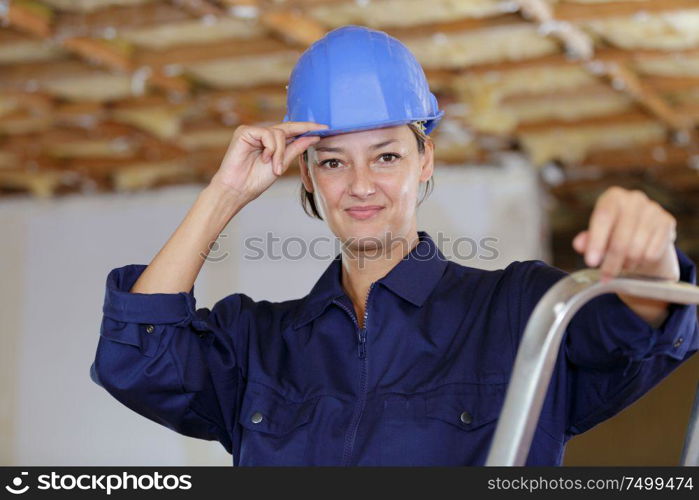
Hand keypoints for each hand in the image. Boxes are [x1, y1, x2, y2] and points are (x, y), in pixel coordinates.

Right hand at [209, 121, 327, 201]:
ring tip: (275, 167)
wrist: (238, 189)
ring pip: (279, 133)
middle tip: (322, 129)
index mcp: (272, 143)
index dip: (307, 129)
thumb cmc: (255, 180)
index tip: (325, 128)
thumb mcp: (282, 164)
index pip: (292, 131)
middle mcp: (263, 135)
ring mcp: (254, 132)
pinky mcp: (245, 131)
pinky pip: (267, 134)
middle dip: (305, 129)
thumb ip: (295, 149)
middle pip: (288, 127)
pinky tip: (265, 159)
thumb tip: (312, 137)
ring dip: (280, 152)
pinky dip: (271, 148)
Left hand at [572, 186, 679, 282]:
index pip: (603, 218)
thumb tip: (579, 245)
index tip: (591, 262)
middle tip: (605, 277)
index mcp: (613, 197)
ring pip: (637, 249)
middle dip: (611, 262)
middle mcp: (634, 199)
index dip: (596, 242)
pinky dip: (642, 262)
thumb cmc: (613, 233)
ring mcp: (653, 209)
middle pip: (621, 238)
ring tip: (622, 266)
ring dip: (627, 264)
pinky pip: (652, 253)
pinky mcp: (667, 222)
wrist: (644, 233)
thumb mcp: (597, 235)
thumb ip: (587, 240)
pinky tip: (637, 259)